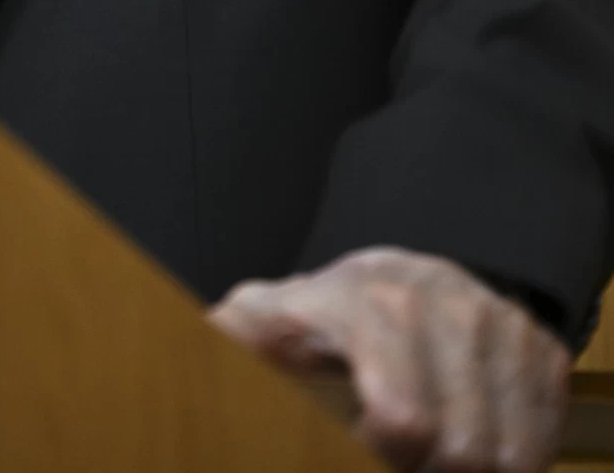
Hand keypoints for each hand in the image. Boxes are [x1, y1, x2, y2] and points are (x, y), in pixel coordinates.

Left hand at [208, 247, 569, 471]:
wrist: (399, 277)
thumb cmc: (325, 318)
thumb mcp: (267, 323)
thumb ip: (235, 340)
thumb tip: (196, 344)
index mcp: (360, 301)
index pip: (402, 418)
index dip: (393, 440)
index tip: (370, 436)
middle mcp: (433, 300)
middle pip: (457, 452)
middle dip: (422, 468)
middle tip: (391, 455)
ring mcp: (491, 319)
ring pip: (502, 455)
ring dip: (465, 470)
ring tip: (424, 454)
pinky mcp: (534, 344)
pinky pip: (535, 442)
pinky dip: (507, 459)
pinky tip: (465, 436)